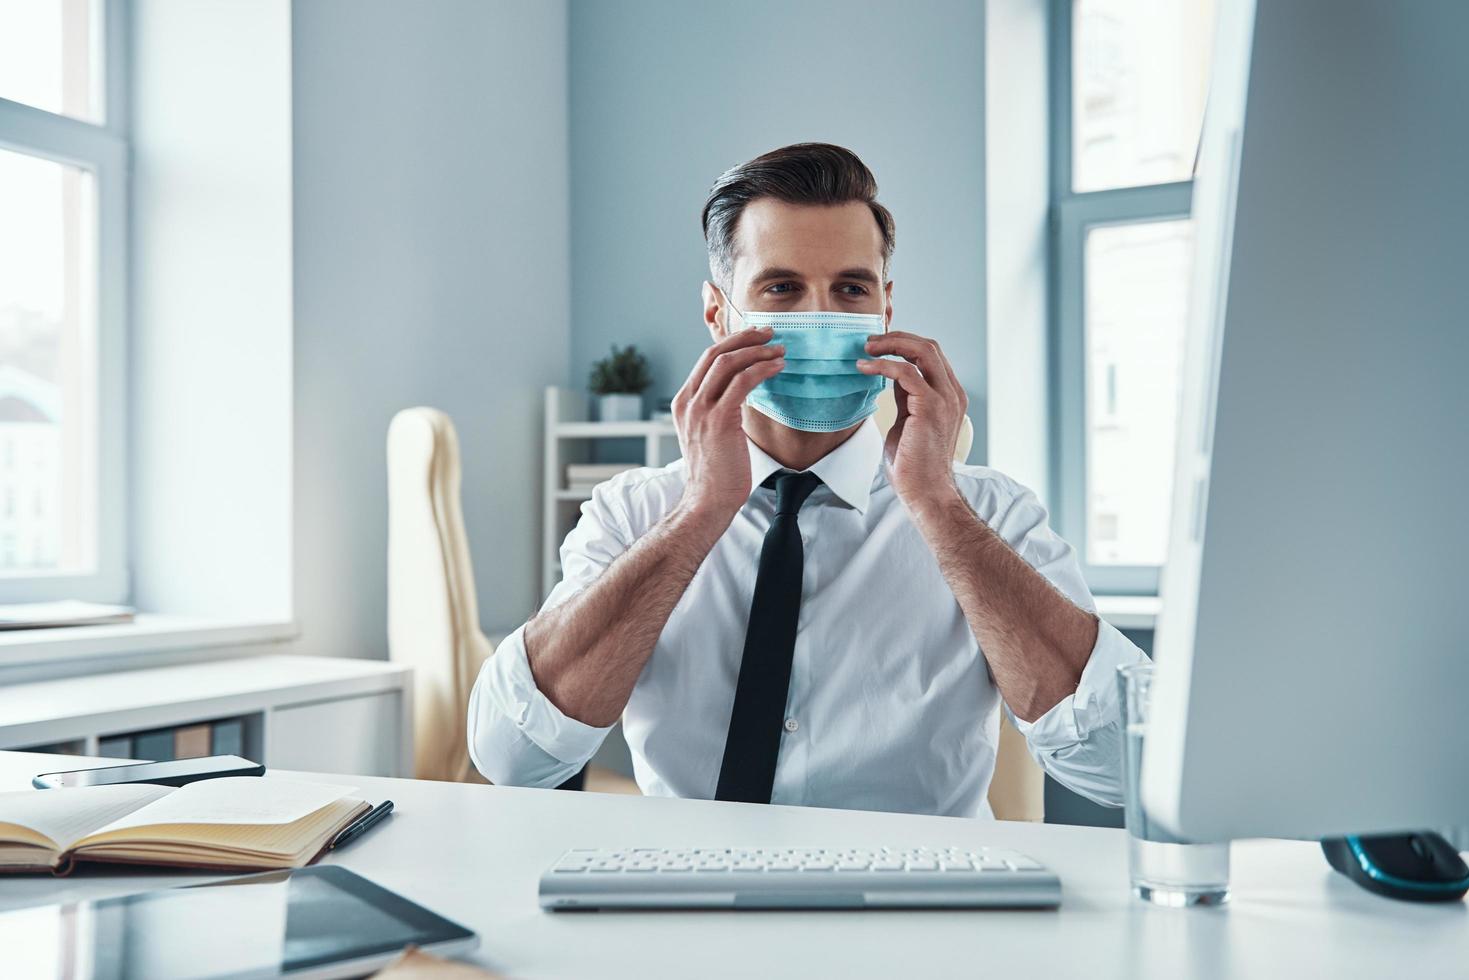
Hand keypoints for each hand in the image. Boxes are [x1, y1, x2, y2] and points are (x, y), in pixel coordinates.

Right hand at [672, 326, 784, 520]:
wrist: (707, 500)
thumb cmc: (714, 473)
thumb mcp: (707, 434)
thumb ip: (716, 410)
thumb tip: (741, 391)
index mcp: (683, 403)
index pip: (706, 360)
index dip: (733, 343)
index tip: (755, 337)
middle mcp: (688, 402)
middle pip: (715, 354)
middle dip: (745, 339)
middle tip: (770, 334)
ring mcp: (701, 410)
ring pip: (729, 363)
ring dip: (758, 351)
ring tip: (779, 350)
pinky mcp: (719, 419)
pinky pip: (743, 382)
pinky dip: (762, 369)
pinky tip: (778, 368)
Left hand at [857, 331, 966, 510]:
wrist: (926, 492)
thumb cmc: (914, 465)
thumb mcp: (908, 421)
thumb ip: (906, 398)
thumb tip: (893, 378)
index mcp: (949, 395)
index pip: (930, 355)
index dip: (904, 343)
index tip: (877, 345)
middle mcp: (952, 393)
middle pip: (928, 346)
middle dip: (897, 337)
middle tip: (868, 341)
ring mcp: (945, 398)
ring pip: (922, 351)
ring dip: (890, 344)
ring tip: (865, 349)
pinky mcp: (931, 406)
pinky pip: (906, 371)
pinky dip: (883, 364)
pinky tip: (865, 368)